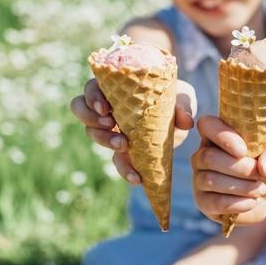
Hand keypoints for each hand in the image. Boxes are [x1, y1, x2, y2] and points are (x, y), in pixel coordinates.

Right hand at [70, 79, 195, 184]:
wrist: (179, 121)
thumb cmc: (174, 99)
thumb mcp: (182, 97)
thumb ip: (182, 105)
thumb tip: (185, 121)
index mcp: (114, 87)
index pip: (92, 88)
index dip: (93, 97)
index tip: (106, 107)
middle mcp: (106, 106)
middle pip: (80, 108)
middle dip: (91, 118)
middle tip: (110, 123)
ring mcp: (110, 129)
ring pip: (91, 132)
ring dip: (103, 140)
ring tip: (123, 145)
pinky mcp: (121, 149)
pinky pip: (115, 160)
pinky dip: (124, 170)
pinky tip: (135, 177)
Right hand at [191, 116, 265, 224]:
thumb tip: (264, 167)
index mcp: (216, 135)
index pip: (206, 125)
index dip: (223, 137)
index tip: (244, 150)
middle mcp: (202, 155)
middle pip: (208, 157)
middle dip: (239, 168)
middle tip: (260, 174)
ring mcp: (199, 179)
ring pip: (211, 180)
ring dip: (242, 187)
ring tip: (261, 189)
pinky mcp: (203, 201)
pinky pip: (214, 202)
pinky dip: (238, 203)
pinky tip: (252, 201)